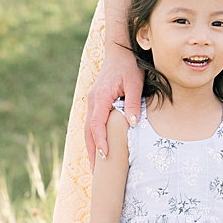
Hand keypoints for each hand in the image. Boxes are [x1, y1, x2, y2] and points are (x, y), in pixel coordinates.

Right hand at [84, 36, 143, 158]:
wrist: (118, 51)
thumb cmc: (128, 66)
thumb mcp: (135, 83)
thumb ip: (132, 103)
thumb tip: (133, 124)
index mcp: (100, 97)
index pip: (96, 124)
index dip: (100, 141)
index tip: (106, 155)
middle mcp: (92, 101)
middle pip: (88, 131)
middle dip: (92, 150)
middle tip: (97, 171)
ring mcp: (92, 101)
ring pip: (87, 128)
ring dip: (91, 146)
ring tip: (96, 165)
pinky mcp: (95, 102)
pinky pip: (91, 122)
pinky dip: (93, 136)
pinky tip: (98, 146)